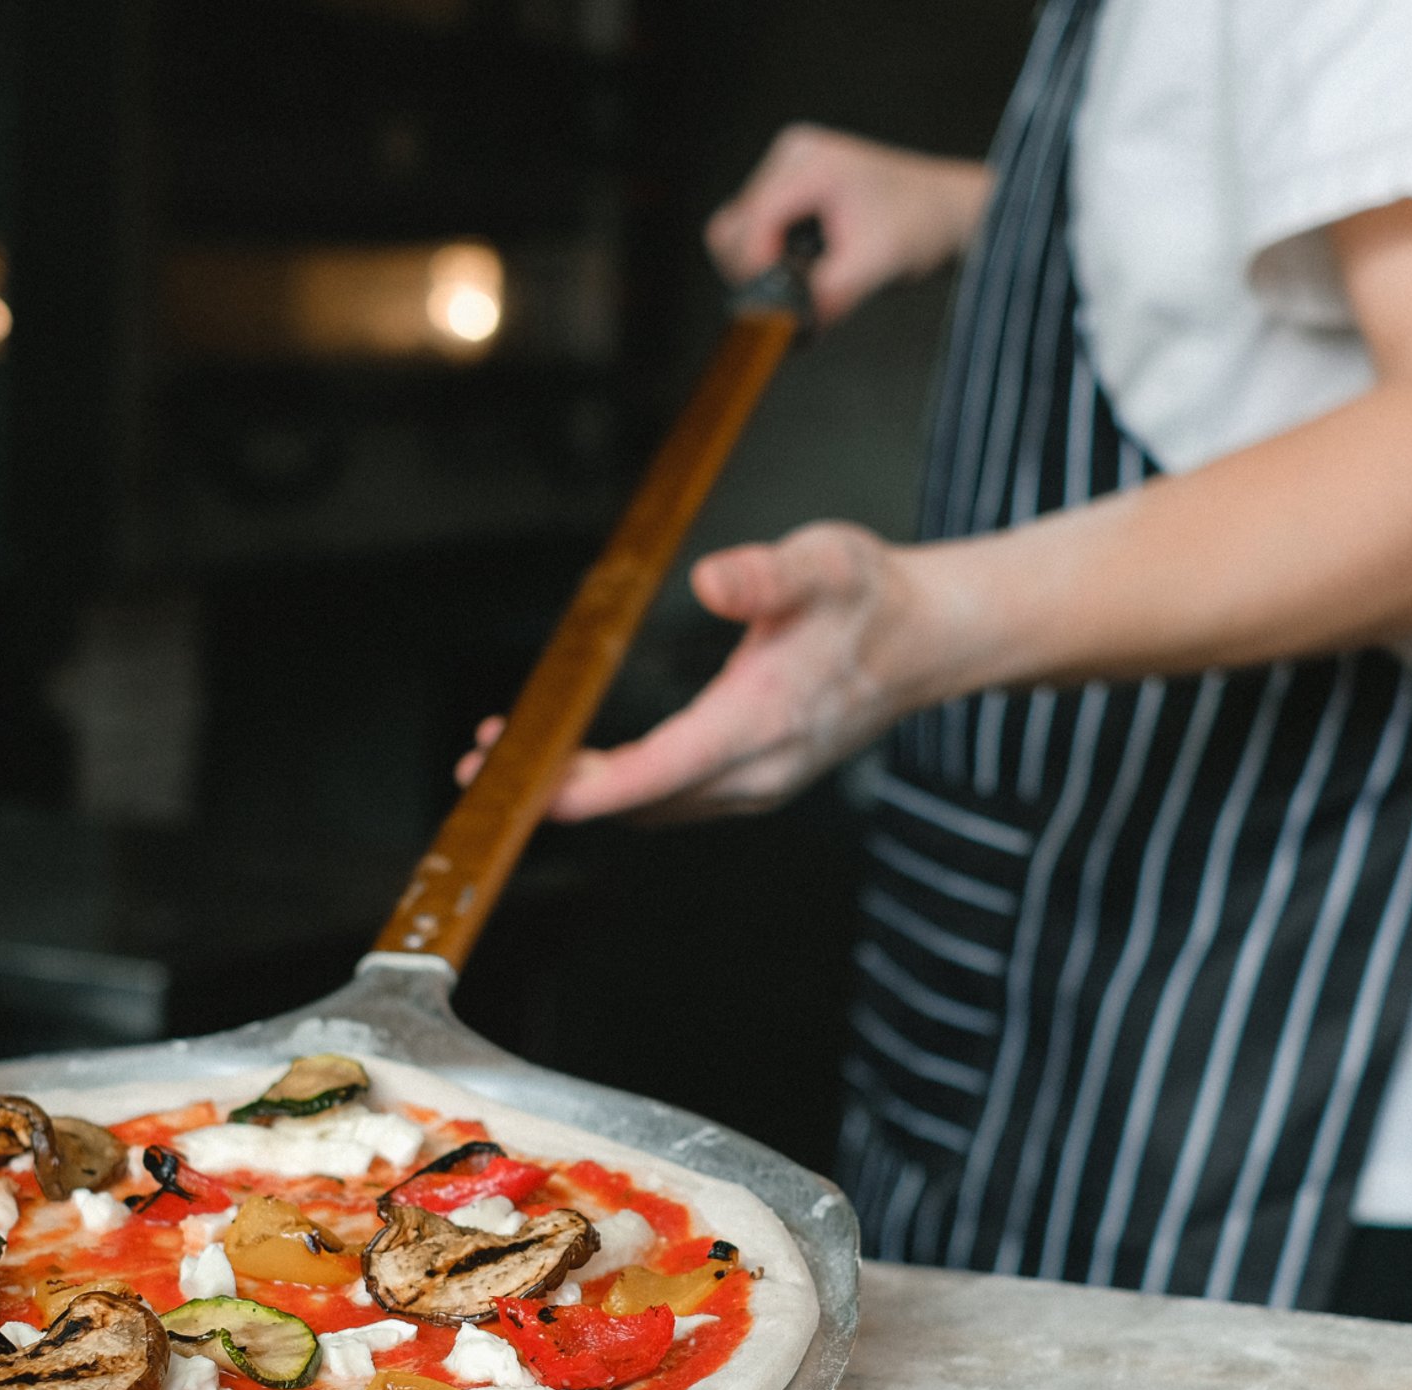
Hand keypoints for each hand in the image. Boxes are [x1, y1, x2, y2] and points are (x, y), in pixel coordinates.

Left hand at [458, 524, 946, 821]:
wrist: (930, 641)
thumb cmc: (873, 597)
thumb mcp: (826, 561)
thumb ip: (767, 574)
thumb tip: (711, 582)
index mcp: (764, 721)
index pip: (658, 770)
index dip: (584, 786)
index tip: (523, 784)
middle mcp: (757, 770)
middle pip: (639, 800)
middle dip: (558, 788)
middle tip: (481, 762)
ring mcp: (756, 785)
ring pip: (651, 807)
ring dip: (581, 792)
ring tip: (510, 759)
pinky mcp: (752, 782)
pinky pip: (670, 799)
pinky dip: (616, 789)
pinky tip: (577, 764)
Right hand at [706, 125, 991, 324]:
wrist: (943, 211)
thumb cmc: (921, 222)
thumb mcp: (877, 263)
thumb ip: (829, 294)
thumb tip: (789, 329)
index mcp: (807, 163)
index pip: (750, 224)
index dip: (756, 273)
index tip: (780, 309)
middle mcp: (788, 161)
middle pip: (731, 231)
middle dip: (756, 275)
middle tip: (798, 298)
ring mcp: (784, 176)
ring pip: (735, 239)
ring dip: (762, 273)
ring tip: (810, 283)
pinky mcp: (785, 197)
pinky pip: (752, 240)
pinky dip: (770, 268)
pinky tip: (807, 273)